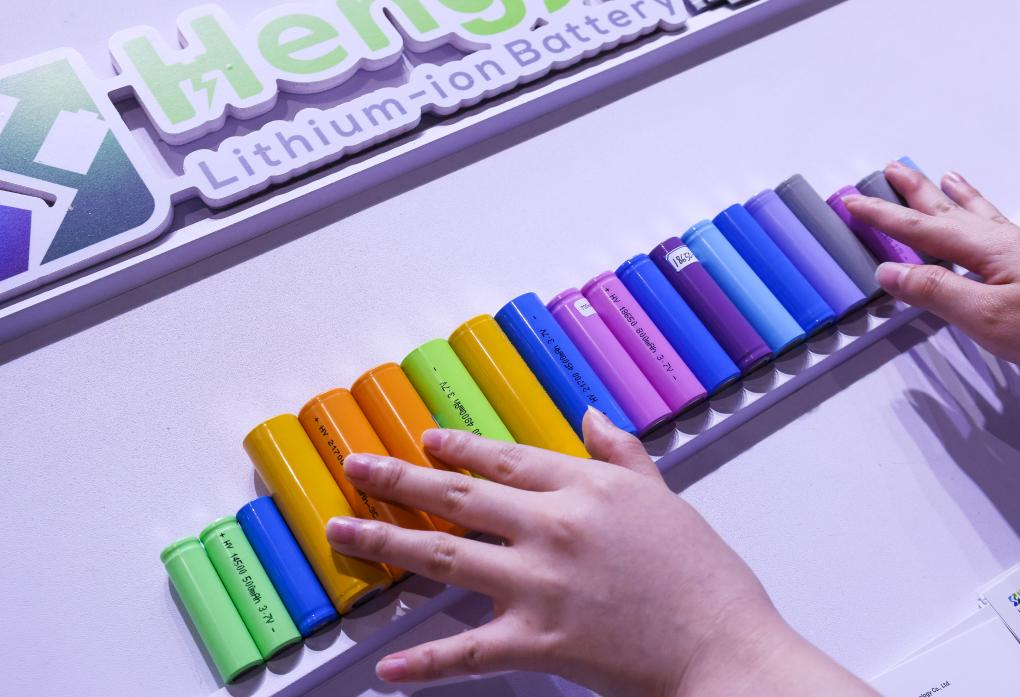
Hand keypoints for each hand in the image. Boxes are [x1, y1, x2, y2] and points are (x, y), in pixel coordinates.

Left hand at [326, 409, 875, 696]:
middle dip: (399, 480)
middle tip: (357, 468)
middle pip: (459, 495)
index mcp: (585, 487)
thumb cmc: (702, 577)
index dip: (459, 446)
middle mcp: (553, 526)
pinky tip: (386, 668)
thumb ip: (621, 453)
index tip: (425, 439)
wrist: (725, 647)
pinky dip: (425, 664)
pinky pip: (468, 653)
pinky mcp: (539, 642)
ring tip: (343, 532)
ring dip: (386, 544)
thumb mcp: (663, 497)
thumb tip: (592, 415)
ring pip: (445, 556)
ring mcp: (540, 584)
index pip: (506, 457)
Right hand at [844, 162, 1019, 362]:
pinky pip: (1001, 228)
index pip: (922, 229)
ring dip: (956, 196)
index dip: (884, 214)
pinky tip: (993, 222)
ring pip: (982, 214)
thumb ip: (936, 291)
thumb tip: (890, 270)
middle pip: (951, 210)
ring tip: (944, 177)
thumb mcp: (986, 316)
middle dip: (917, 191)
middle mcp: (1008, 243)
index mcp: (989, 251)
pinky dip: (987, 215)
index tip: (853, 201)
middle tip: (893, 171)